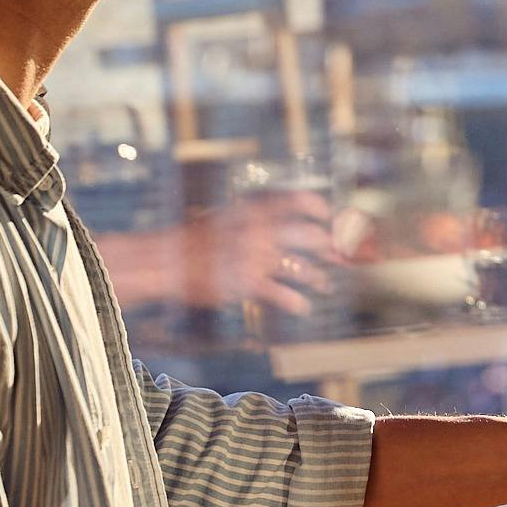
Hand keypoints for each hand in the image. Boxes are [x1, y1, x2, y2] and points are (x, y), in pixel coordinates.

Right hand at [95, 189, 339, 315]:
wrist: (166, 259)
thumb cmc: (197, 238)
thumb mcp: (229, 214)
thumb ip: (259, 215)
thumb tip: (290, 220)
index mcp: (255, 208)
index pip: (300, 200)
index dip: (320, 209)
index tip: (329, 218)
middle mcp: (261, 229)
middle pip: (312, 236)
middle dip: (331, 248)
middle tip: (340, 256)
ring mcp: (256, 256)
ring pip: (303, 268)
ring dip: (318, 278)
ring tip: (325, 285)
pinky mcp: (248, 283)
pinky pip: (284, 294)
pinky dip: (298, 302)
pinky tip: (303, 307)